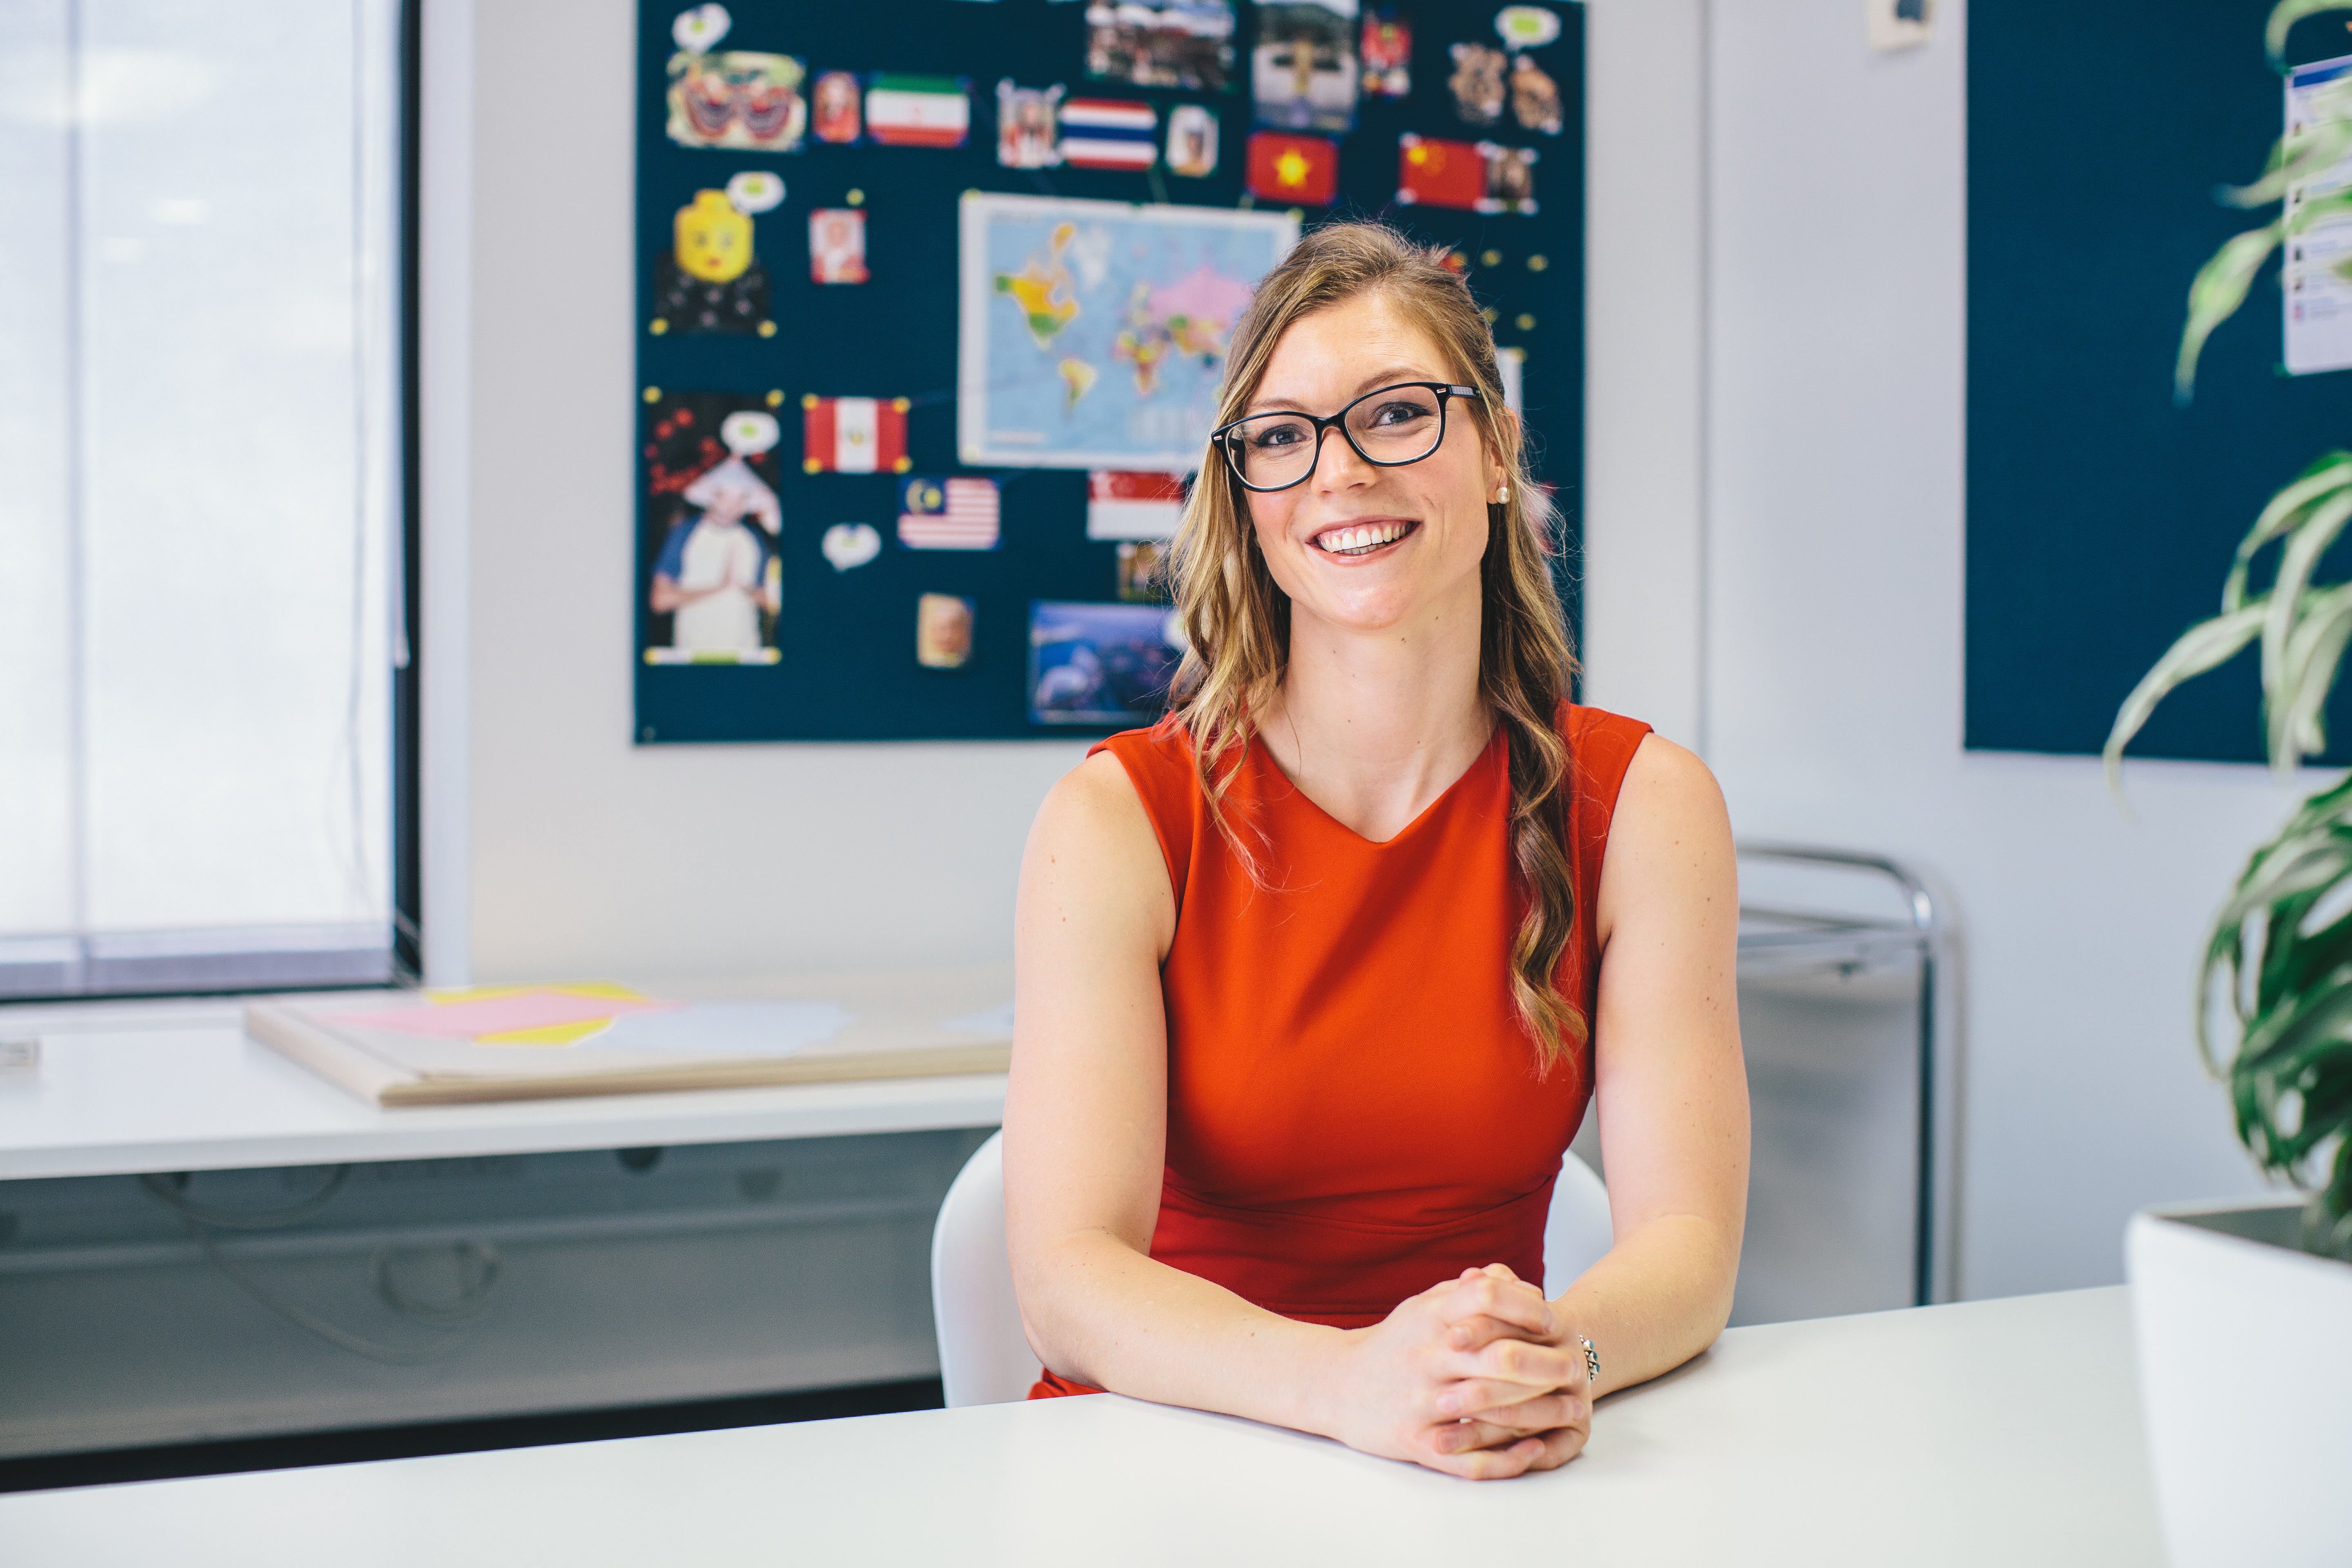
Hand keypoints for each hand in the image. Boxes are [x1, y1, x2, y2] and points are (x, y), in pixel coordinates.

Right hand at [1314, 1264, 1588, 1479]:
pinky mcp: (1415, 1442)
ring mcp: (1421, 1403)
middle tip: (1575, 1369)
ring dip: (1538, 1412)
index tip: (1553, 1319)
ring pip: (1489, 1409)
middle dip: (1545, 1364)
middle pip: (1498, 1357)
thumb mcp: (1424, 1306)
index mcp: (1429, 1318)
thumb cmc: (1393, 1344)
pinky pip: (1467, 1456)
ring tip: (1570, 1410)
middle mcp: (1426, 1358)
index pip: (1486, 1297)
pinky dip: (1504, 1457)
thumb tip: (1517, 1282)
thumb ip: (1469, 1292)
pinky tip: (1532, 1449)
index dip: (1526, 1306)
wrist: (1334, 1384)